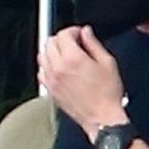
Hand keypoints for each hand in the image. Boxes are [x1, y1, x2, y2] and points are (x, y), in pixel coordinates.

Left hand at [38, 25, 126, 139]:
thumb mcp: (107, 62)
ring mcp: (51, 80)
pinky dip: (48, 66)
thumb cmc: (107, 94)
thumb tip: (86, 32)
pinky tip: (60, 68)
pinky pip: (41, 71)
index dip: (73, 31)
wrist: (101, 117)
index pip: (63, 34)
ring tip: (67, 54)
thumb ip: (93, 44)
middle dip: (62, 39)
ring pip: (42, 55)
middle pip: (49, 42)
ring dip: (53, 51)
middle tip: (75, 43)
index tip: (80, 34)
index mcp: (73, 59)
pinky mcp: (49, 90)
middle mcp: (58, 68)